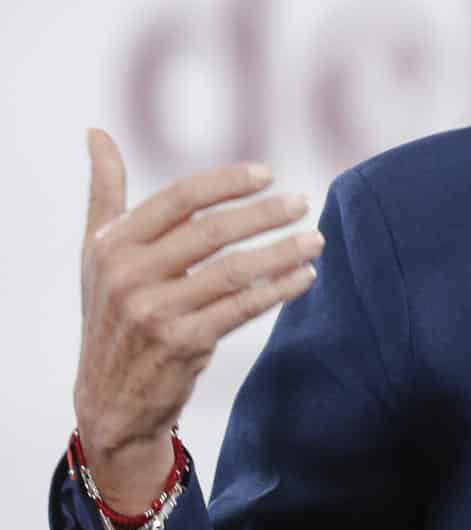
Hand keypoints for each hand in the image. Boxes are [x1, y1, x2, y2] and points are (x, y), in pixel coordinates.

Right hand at [72, 129, 321, 511]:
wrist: (110, 396)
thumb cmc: (112, 311)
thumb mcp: (98, 251)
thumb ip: (105, 191)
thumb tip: (96, 132)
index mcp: (113, 243)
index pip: (178, 199)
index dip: (225, 183)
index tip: (268, 174)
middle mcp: (129, 275)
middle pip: (212, 232)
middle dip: (265, 214)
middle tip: (303, 203)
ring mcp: (154, 311)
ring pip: (234, 271)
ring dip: (282, 252)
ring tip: (316, 240)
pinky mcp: (182, 342)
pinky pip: (242, 308)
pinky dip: (278, 289)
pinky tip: (305, 277)